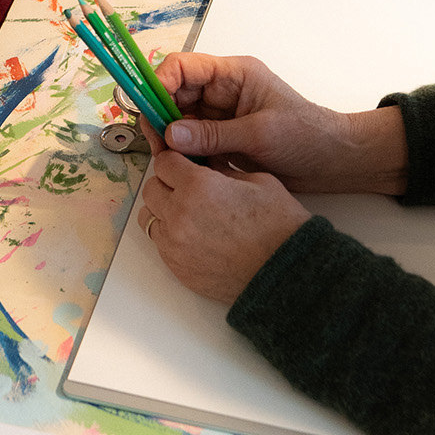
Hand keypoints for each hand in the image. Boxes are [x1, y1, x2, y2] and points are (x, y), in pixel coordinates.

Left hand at [138, 151, 308, 304]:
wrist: (285, 273)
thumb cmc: (279, 227)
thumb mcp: (257, 181)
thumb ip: (222, 168)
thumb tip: (206, 160)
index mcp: (198, 186)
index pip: (164, 162)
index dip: (176, 160)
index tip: (184, 164)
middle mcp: (178, 214)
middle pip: (151, 189)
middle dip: (167, 184)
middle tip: (188, 188)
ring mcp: (174, 244)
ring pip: (149, 217)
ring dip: (164, 211)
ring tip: (189, 215)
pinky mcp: (176, 267)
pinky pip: (160, 244)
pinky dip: (171, 236)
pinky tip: (195, 236)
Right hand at [141, 52, 407, 195]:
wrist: (333, 162)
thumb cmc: (307, 136)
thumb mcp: (260, 133)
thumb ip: (213, 134)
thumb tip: (170, 133)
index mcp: (233, 75)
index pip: (183, 67)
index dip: (159, 83)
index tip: (149, 110)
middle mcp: (221, 92)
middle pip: (173, 95)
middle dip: (160, 118)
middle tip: (158, 147)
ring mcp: (219, 117)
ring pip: (178, 122)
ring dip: (170, 140)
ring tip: (170, 162)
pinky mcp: (221, 141)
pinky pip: (190, 143)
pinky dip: (183, 155)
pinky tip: (184, 170)